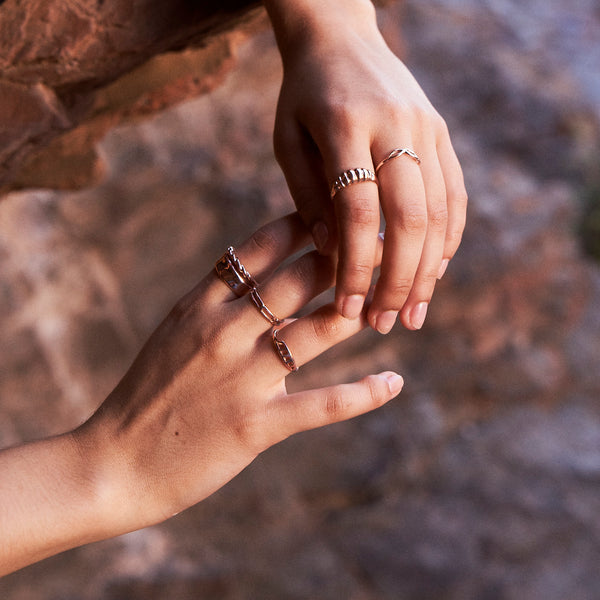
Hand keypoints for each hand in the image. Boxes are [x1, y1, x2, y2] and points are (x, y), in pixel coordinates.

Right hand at [78, 213, 401, 527]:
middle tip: (379, 253)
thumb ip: (216, 301)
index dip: (305, 225)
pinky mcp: (255, 425)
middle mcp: (222, 332)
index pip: (261, 246)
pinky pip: (322, 404)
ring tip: (387, 305)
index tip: (336, 216)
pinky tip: (394, 382)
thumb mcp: (175, 331)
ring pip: (318, 329)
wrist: (113, 464)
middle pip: (298, 280)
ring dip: (358, 312)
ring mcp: (240, 378)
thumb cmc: (149, 393)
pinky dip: (364, 393)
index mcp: (199, 304)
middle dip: (344, 261)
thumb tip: (261, 276)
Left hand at [265, 0, 466, 332]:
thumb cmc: (303, 95)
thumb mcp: (287, 139)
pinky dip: (447, 238)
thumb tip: (331, 254)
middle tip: (386, 325)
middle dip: (397, 280)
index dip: (356, 269)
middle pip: (407, 219)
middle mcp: (394, 126)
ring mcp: (425, 128)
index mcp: (344, 126)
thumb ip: (307, 195)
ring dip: (427, 270)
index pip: (358, 213)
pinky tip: (434, 272)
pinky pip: (454, 193)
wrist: (341, 37)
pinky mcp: (441, 132)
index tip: (348, 311)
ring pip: (437, 212)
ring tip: (412, 313)